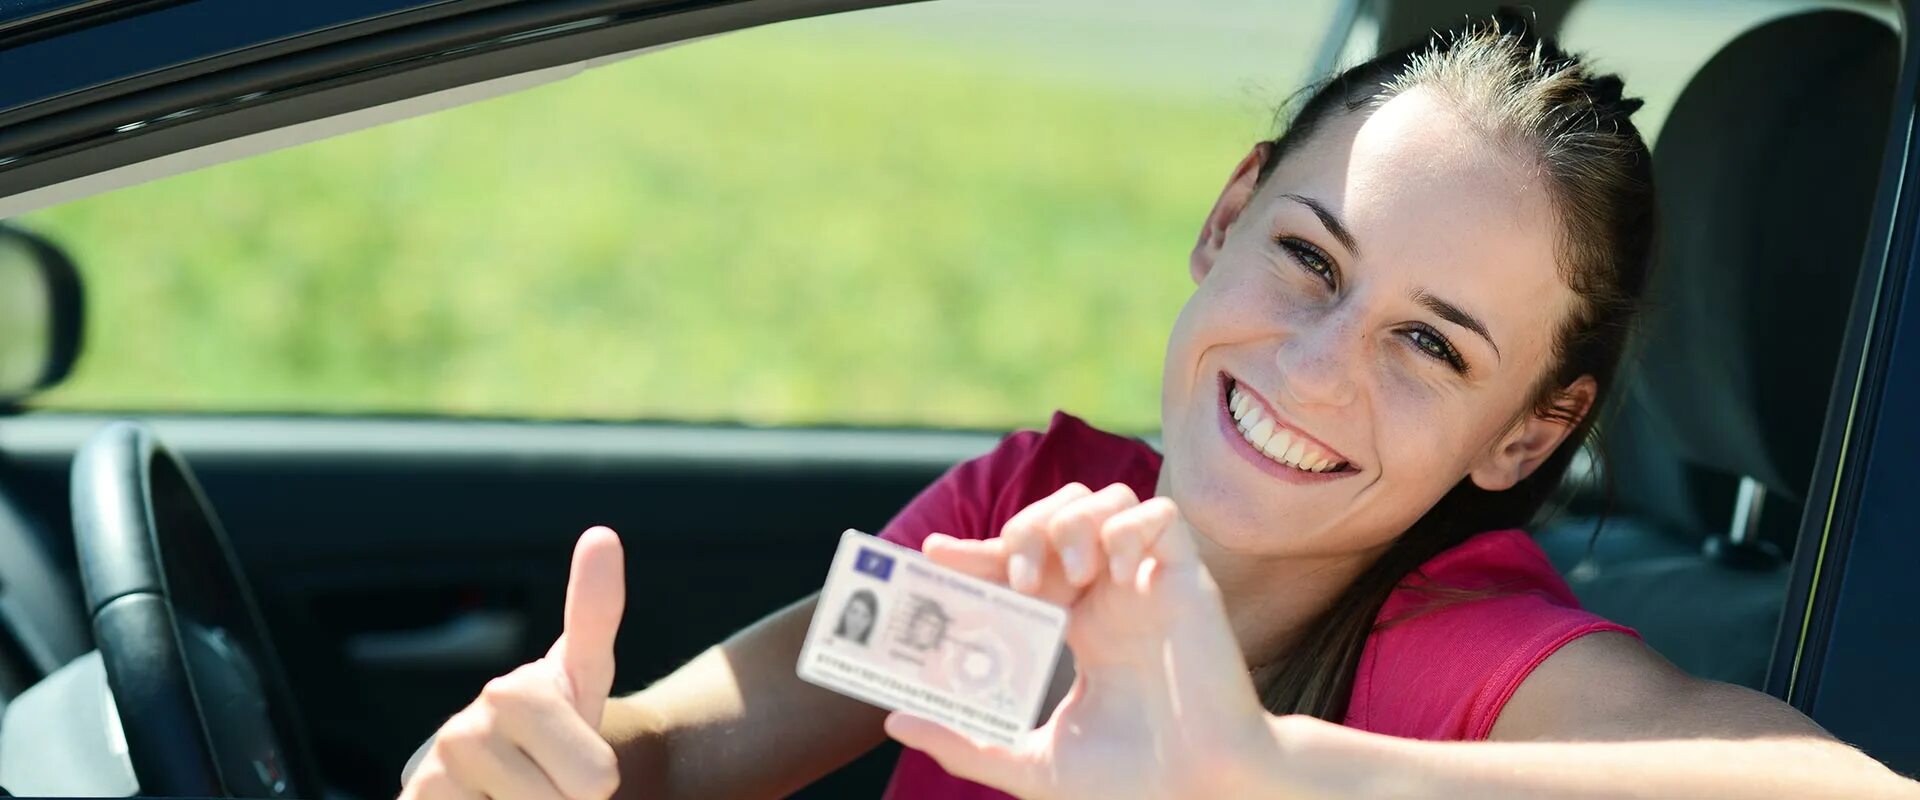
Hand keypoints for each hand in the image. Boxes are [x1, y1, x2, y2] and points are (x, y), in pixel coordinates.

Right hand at [400, 527, 626, 799]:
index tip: (581, 736)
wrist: (483, 780)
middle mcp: (464, 733)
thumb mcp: (580, 676)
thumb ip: (594, 613)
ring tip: (513, 798)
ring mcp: (432, 779)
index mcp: (516, 694)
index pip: (595, 778)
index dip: (597, 778)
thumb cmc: (544, 728)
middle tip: (547, 784)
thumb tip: (601, 532)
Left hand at [884, 484, 1290, 798]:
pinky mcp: (1188, 581)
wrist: (1202, 792)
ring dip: (1074, 524)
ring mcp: (1148, 584)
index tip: (933, 554)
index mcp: (1074, 627)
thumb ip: (966, 742)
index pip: (1016, 563)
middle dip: (1024, 529)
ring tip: (1070, 578)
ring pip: (1105, 500)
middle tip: (1016, 581)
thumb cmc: (1132, 783)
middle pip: (1055, 514)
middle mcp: (1109, 596)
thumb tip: (895, 720)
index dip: (976, 549)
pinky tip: (1112, 574)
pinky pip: (1162, 516)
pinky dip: (1129, 527)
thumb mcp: (1032, 763)